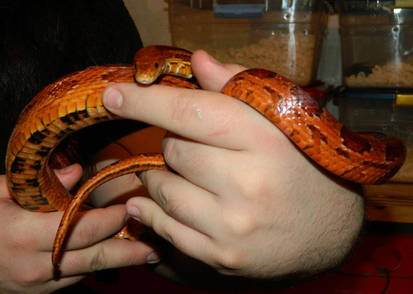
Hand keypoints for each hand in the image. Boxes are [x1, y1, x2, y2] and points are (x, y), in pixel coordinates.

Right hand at [0, 165, 157, 293]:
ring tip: (149, 255)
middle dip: (130, 250)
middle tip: (157, 245)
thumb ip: (38, 184)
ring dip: (121, 262)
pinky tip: (115, 258)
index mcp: (25, 234)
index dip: (112, 217)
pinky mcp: (39, 291)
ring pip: (90, 271)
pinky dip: (98, 267)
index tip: (133, 205)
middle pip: (95, 256)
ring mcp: (39, 283)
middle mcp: (37, 264)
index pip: (82, 226)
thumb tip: (76, 173)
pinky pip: (75, 278)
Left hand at [102, 50, 363, 278]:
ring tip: (189, 176)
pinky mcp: (222, 257)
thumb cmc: (305, 166)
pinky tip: (155, 202)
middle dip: (175, 142)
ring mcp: (232, 225)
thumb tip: (198, 62)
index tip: (114, 95)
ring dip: (164, 176)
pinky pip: (166, 227)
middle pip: (173, 149)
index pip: (189, 111)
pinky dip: (154, 210)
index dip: (146, 101)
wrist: (331, 230)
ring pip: (162, 188)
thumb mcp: (282, 118)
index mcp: (264, 139)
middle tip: (196, 146)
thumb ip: (238, 87)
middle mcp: (247, 183)